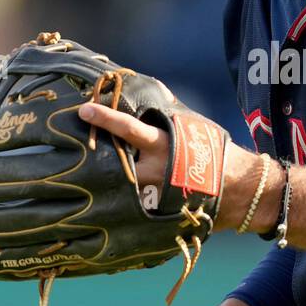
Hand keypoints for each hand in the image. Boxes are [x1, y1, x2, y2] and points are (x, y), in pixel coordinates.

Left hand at [78, 98, 283, 230]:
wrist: (237, 190)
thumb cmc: (212, 153)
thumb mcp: (190, 128)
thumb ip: (164, 116)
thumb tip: (143, 91)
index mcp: (163, 146)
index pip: (128, 129)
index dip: (104, 119)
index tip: (84, 110)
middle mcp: (153, 172)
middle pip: (112, 161)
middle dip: (92, 155)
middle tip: (68, 147)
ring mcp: (150, 196)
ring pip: (115, 185)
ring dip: (98, 180)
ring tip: (75, 179)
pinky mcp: (151, 214)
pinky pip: (125, 207)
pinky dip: (112, 202)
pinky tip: (97, 205)